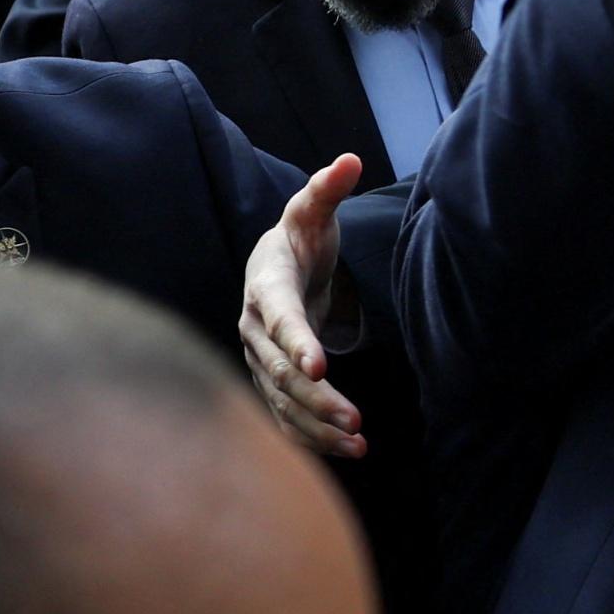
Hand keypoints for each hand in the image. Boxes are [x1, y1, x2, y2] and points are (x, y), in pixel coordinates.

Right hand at [239, 155, 366, 457]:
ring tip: (359, 444)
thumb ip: (326, 189)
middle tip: (355, 420)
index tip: (319, 367)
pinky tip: (348, 453)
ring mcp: (258, 359)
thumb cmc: (298, 239)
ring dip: (318, 426)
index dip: (296, 341)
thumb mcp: (312, 211)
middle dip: (316, 398)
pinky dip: (312, 438)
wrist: (275, 268)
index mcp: (265, 284)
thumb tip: (349, 160)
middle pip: (280, 371)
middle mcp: (254, 328)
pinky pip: (285, 416)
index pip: (277, 316)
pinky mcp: (269, 383)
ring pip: (282, 401)